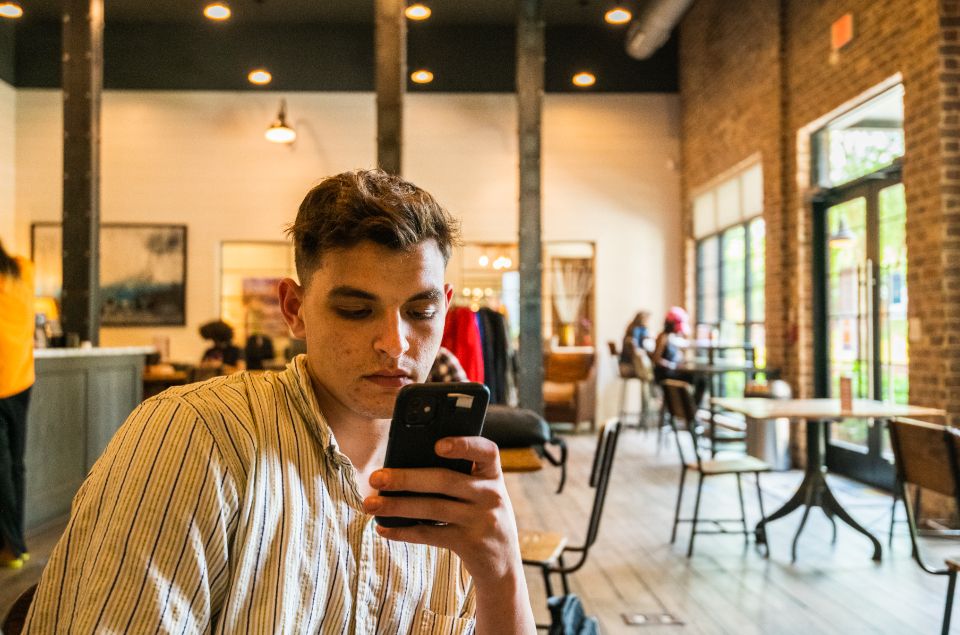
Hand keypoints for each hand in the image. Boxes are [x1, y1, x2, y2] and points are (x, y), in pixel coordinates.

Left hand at [362, 436, 521, 586]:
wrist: (503, 562)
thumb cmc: (480, 515)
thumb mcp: (480, 493)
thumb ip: (458, 477)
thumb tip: (403, 466)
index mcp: (493, 474)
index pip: (486, 451)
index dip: (464, 445)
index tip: (438, 444)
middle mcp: (491, 495)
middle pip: (445, 480)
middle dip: (406, 478)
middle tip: (376, 478)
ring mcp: (481, 521)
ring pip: (433, 509)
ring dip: (397, 506)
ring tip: (370, 504)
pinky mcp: (470, 544)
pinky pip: (430, 535)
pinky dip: (403, 531)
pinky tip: (383, 528)